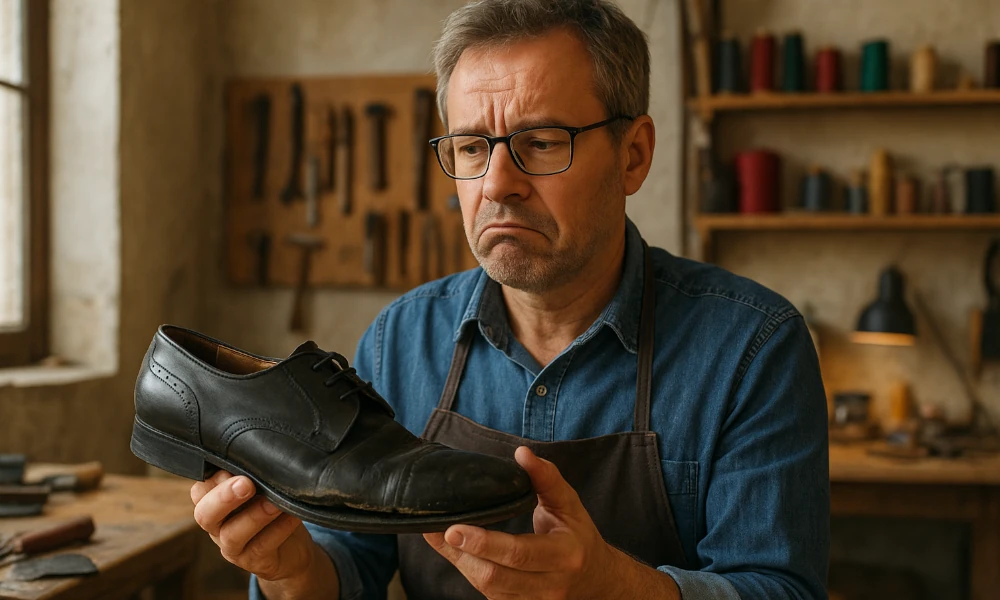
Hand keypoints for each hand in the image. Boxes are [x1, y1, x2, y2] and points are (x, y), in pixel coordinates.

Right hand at [190, 471, 315, 582]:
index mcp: (213, 502)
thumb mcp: (260, 488)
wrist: (292, 549)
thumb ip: (253, 475)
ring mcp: (232, 547)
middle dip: (224, 497)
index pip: (200, 489)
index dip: (214, 478)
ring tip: (274, 503)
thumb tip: (257, 455)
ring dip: (255, 515)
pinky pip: (262, 546)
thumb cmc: (271, 508)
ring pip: (233, 534)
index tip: (234, 465)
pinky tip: (291, 516)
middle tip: (246, 484)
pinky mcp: (253, 562)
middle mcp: (217, 525)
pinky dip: (279, 529)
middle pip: (205, 514)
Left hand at [423, 447, 618, 599]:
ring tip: (439, 536)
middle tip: (438, 529)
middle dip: (462, 553)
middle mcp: (550, 585)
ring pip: (488, 587)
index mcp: (564, 555)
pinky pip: (489, 593)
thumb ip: (546, 477)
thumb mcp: (570, 503)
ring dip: (460, 562)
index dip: (483, 543)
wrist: (596, 579)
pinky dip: (469, 571)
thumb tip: (521, 453)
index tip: (454, 528)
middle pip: (495, 576)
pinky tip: (456, 552)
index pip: (518, 553)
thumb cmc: (579, 536)